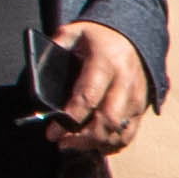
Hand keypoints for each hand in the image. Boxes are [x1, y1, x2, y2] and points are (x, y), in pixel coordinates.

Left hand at [37, 17, 152, 153]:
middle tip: (62, 143)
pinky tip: (94, 144)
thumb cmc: (97, 37)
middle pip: (107, 120)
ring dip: (96, 144)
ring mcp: (136, 95)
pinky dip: (111, 145)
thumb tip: (37, 71)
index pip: (88, 97)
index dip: (68, 120)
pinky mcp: (141, 106)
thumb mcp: (75, 32)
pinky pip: (129, 133)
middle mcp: (124, 80)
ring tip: (75, 145)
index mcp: (105, 62)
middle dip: (83, 139)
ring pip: (119, 131)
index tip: (52, 133)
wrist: (133, 34)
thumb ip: (56, 47)